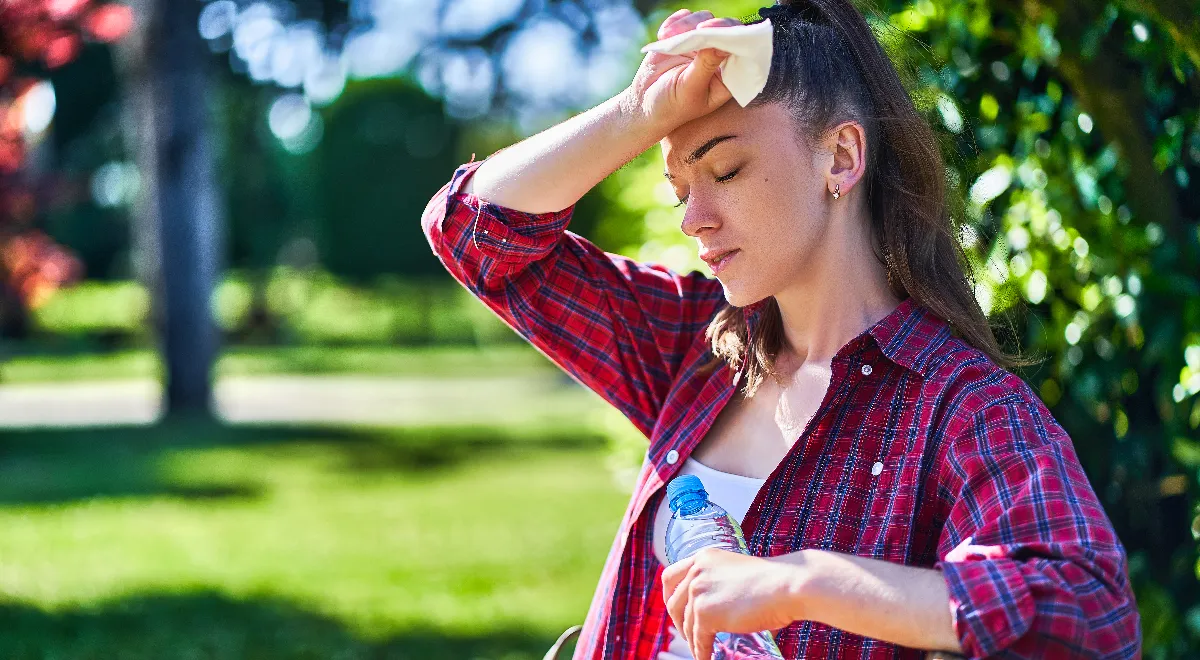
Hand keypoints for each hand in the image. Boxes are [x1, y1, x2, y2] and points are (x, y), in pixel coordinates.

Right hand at [620, 9, 741, 132]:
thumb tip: (723, 43)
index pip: (742, 50)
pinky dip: (675, 22)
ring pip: (704, 19)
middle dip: (713, 26)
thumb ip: (706, 66)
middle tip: (698, 28)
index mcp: (728, 75)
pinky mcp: (683, 36)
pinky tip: (663, 35)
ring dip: (688, 24)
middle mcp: (718, 57)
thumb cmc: (672, 106)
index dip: (735, 37)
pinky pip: (685, 18)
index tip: (719, 33)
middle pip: (725, 29)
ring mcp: (700, 45)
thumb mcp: (690, 90)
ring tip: (668, 36)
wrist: (644, 105)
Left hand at [662, 547, 808, 659]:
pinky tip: (706, 658)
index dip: (670, 596)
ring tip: (701, 650)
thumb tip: (715, 607)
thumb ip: (720, 583)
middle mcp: (696, 571)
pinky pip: (698, 640)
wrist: (787, 585)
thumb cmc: (773, 581)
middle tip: (689, 635)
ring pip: (687, 625)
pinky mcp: (705, 614)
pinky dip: (701, 652)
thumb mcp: (737, 572)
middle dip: (679, 622)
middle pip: (673, 603)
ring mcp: (698, 592)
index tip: (676, 610)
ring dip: (693, 641)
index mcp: (704, 558)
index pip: (670, 576)